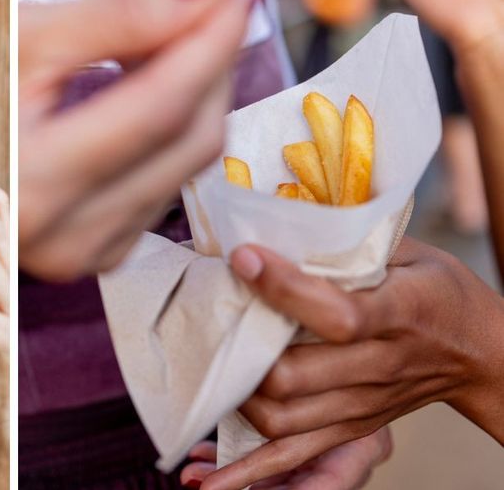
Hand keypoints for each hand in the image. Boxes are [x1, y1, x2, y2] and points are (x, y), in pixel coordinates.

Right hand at [19, 0, 258, 280]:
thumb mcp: (24, 45)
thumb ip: (115, 21)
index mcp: (37, 180)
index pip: (159, 107)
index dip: (211, 41)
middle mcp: (69, 233)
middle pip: (190, 139)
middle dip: (215, 63)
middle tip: (216, 2)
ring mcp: (89, 253)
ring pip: (188, 166)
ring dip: (197, 96)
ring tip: (169, 41)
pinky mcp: (102, 255)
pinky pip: (167, 188)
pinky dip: (175, 134)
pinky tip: (151, 94)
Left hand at [199, 238, 503, 489]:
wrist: (482, 352)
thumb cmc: (437, 290)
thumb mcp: (409, 251)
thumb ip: (348, 242)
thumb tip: (271, 221)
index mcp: (397, 314)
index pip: (335, 315)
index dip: (283, 289)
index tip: (241, 257)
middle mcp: (379, 367)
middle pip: (297, 378)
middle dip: (245, 352)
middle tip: (217, 314)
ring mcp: (362, 406)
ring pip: (285, 421)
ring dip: (238, 396)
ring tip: (215, 362)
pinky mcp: (350, 429)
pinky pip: (294, 457)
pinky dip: (249, 471)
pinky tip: (208, 483)